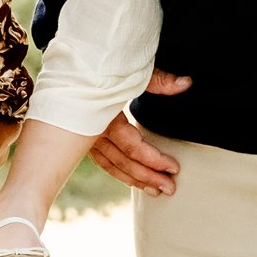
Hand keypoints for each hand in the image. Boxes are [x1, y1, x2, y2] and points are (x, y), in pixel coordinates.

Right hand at [88, 68, 187, 194]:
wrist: (70, 66)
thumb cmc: (101, 66)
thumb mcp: (132, 71)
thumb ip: (159, 80)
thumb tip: (186, 84)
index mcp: (105, 115)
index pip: (133, 146)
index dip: (154, 160)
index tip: (174, 168)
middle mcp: (93, 130)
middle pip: (124, 162)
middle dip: (149, 177)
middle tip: (170, 188)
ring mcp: (86, 138)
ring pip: (112, 166)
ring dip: (135, 180)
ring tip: (157, 190)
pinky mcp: (84, 139)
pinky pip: (104, 161)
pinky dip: (120, 173)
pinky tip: (134, 180)